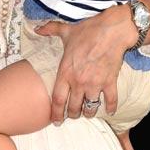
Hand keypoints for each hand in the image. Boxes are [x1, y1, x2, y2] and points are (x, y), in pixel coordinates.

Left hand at [35, 2, 136, 123]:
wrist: (111, 30)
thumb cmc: (88, 30)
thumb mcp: (66, 31)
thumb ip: (50, 30)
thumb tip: (38, 28)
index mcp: (65, 72)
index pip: (58, 100)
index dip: (56, 113)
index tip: (56, 121)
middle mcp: (78, 82)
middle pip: (73, 107)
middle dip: (73, 114)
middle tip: (73, 115)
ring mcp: (95, 84)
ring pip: (90, 107)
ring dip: (89, 113)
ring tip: (88, 113)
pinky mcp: (109, 82)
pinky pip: (111, 100)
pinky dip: (111, 107)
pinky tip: (110, 111)